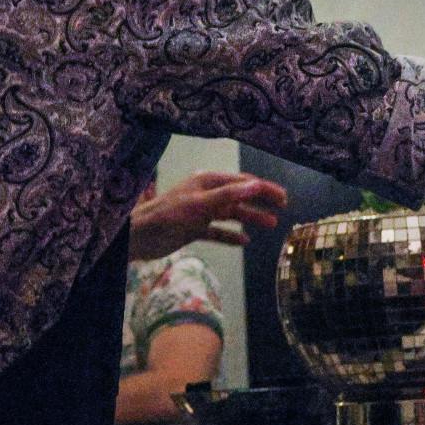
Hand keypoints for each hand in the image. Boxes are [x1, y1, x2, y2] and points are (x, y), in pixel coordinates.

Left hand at [129, 171, 285, 260]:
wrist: (141, 237)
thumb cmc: (168, 215)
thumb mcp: (200, 204)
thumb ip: (228, 195)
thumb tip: (255, 186)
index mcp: (208, 182)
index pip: (242, 183)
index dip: (264, 189)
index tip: (282, 197)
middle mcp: (206, 194)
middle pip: (240, 196)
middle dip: (261, 202)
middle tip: (283, 208)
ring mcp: (200, 212)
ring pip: (231, 214)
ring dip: (251, 218)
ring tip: (271, 225)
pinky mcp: (194, 229)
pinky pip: (217, 232)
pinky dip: (231, 236)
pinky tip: (244, 242)